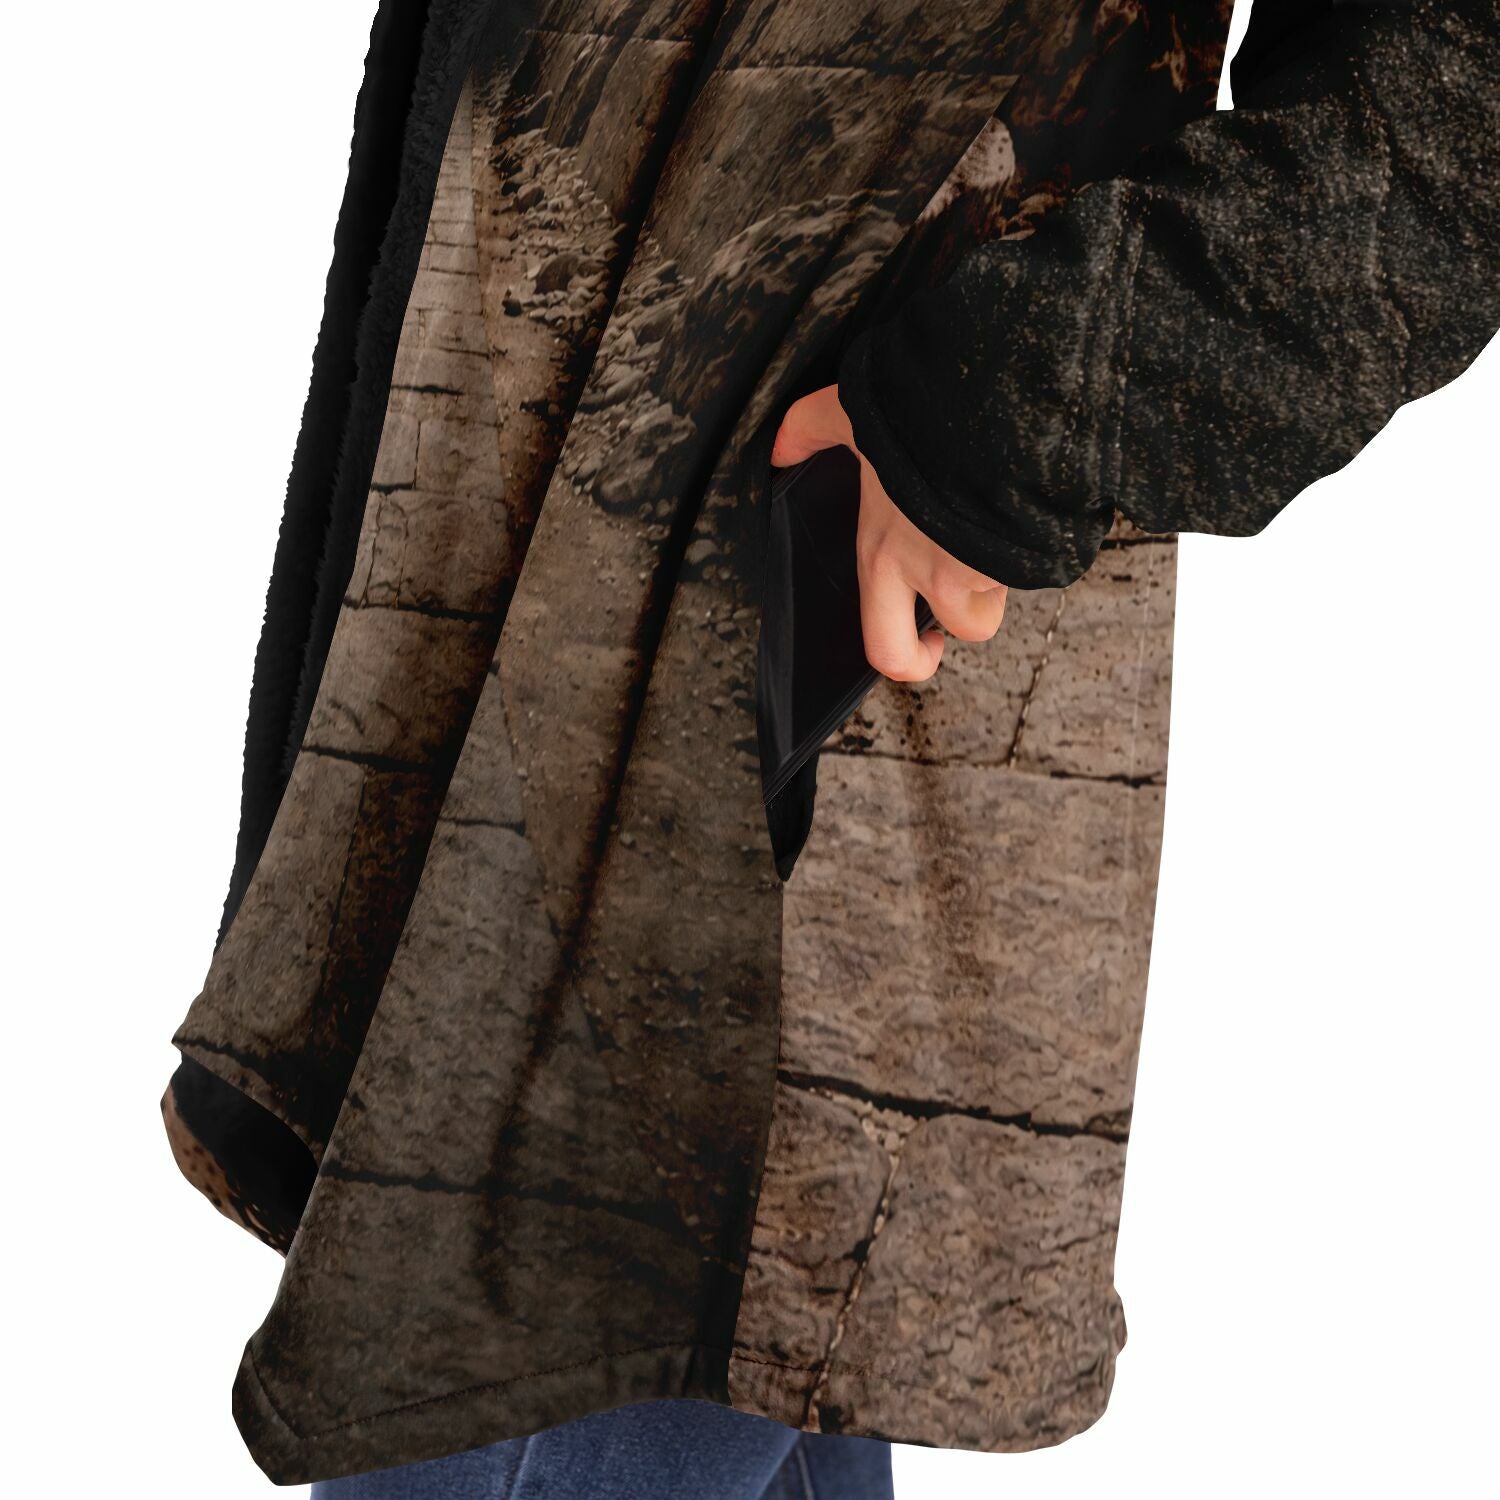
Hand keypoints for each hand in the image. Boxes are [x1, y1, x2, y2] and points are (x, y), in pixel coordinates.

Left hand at [770, 384, 1007, 682]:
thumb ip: (809, 431)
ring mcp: (983, 562)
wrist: (988, 393)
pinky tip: (1013, 499)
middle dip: (970, 621)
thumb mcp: (847, 412)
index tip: (924, 641)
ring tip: (988, 518)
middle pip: (963, 631)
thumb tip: (782, 446)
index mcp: (884, 557)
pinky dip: (1025, 535)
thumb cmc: (916, 410)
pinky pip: (1033, 555)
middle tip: (967, 602)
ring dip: (1000, 564)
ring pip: (1003, 586)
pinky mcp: (1027, 544)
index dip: (910, 660)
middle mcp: (932, 571)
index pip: (886, 649)